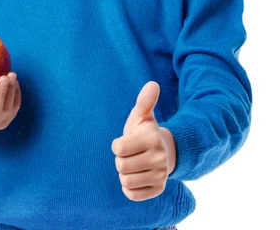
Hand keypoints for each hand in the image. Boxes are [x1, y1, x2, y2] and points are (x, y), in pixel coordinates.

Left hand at [111, 81, 174, 201]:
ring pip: (126, 181)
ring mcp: (161, 176)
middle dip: (121, 160)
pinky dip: (129, 187)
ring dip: (124, 173)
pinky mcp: (158, 190)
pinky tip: (136, 177)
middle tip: (130, 154)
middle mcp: (160, 159)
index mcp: (153, 139)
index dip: (117, 145)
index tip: (125, 142)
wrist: (162, 152)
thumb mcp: (142, 116)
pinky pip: (132, 194)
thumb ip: (144, 101)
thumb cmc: (144, 132)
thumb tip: (153, 84)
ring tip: (133, 165)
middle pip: (121, 166)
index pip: (119, 148)